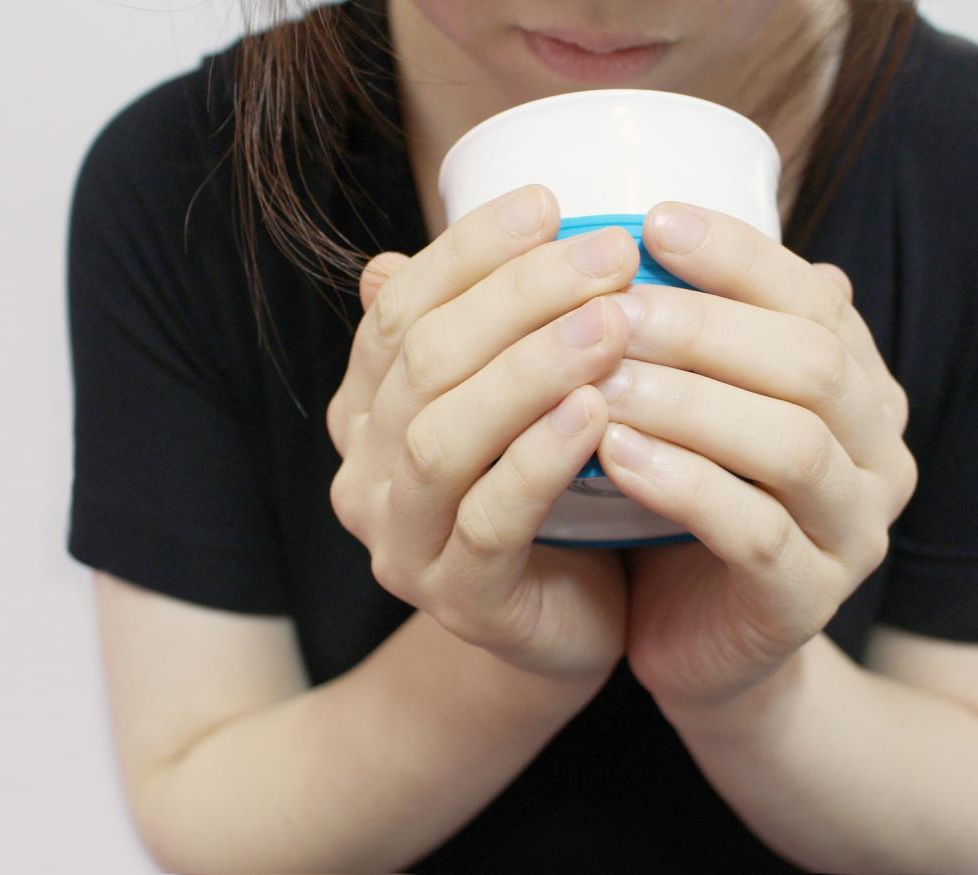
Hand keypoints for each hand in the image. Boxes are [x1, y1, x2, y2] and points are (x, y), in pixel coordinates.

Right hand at [327, 184, 642, 682]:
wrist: (568, 621)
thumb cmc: (553, 493)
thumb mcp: (520, 399)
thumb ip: (498, 326)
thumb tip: (508, 213)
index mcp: (370, 409)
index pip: (400, 309)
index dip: (469, 251)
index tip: (551, 202)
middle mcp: (367, 472)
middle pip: (425, 362)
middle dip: (518, 297)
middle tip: (608, 253)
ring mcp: (401, 542)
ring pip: (446, 438)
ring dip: (529, 370)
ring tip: (610, 321)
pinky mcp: (457, 602)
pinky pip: (490, 522)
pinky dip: (539, 460)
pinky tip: (596, 411)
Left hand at [590, 202, 917, 711]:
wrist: (703, 641)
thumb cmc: (690, 506)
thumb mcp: (700, 409)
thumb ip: (704, 337)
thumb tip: (658, 221)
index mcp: (861, 391)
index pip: (814, 301)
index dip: (738, 256)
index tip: (651, 222)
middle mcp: (879, 454)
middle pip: (810, 365)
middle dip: (706, 327)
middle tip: (611, 308)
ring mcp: (856, 533)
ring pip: (790, 446)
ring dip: (688, 402)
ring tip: (603, 378)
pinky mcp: (809, 602)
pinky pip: (755, 534)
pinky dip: (683, 486)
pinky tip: (612, 454)